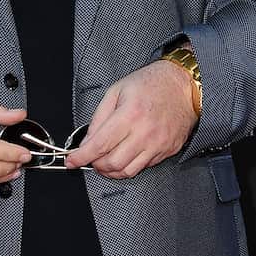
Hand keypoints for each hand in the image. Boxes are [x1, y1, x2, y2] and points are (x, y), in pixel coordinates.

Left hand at [64, 60, 197, 178]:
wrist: (183, 85)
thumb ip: (99, 117)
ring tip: (105, 161)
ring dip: (111, 170)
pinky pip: (143, 167)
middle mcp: (145, 133)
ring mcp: (158, 144)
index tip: (71, 160)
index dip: (82, 157)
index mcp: (130, 114)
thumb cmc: (151, 83)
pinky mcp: (167, 151)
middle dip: (96, 165)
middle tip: (91, 158)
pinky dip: (129, 165)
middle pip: (112, 163)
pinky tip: (125, 155)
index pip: (100, 145)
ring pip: (127, 171)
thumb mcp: (117, 90)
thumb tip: (87, 141)